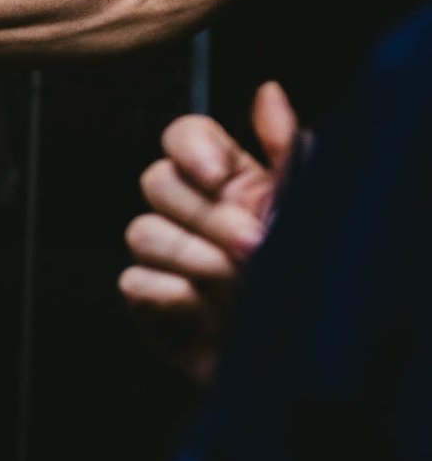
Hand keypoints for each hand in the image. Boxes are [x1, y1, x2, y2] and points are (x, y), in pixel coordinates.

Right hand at [119, 81, 300, 383]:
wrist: (316, 369)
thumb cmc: (324, 286)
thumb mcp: (318, 207)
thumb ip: (289, 149)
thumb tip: (267, 91)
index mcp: (233, 183)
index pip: (181, 137)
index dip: (191, 149)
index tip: (223, 177)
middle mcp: (195, 216)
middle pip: (155, 181)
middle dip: (203, 213)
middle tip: (252, 245)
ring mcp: (170, 261)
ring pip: (141, 231)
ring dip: (193, 257)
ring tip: (239, 284)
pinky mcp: (153, 304)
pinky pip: (135, 282)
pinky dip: (172, 295)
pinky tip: (211, 310)